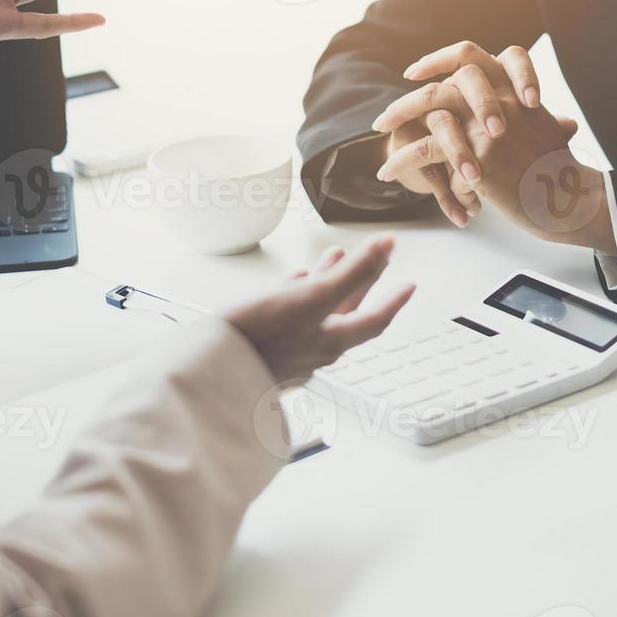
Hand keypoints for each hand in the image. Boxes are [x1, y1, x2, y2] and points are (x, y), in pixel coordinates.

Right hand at [224, 235, 414, 385]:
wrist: (206, 371)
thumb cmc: (258, 338)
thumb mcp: (311, 298)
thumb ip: (352, 272)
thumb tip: (388, 246)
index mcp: (332, 342)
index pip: (375, 320)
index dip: (394, 300)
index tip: (410, 285)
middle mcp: (314, 352)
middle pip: (347, 313)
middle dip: (360, 283)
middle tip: (373, 261)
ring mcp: (289, 354)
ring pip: (318, 313)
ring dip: (328, 283)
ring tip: (331, 258)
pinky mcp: (265, 350)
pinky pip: (291, 319)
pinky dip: (298, 296)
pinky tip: (292, 283)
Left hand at [373, 43, 606, 245]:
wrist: (570, 199)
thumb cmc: (557, 170)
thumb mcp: (544, 128)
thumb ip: (523, 115)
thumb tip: (519, 113)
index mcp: (514, 86)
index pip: (470, 55)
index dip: (437, 60)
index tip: (413, 73)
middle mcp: (501, 98)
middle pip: (441, 83)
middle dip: (406, 99)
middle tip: (383, 117)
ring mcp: (488, 125)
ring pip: (428, 110)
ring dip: (396, 121)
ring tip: (380, 138)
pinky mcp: (478, 156)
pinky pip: (426, 151)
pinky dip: (401, 160)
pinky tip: (387, 171)